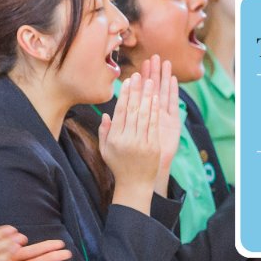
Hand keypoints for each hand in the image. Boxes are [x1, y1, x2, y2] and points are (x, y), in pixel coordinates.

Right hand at [99, 59, 176, 205]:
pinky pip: (154, 125)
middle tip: (140, 75)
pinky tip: (156, 99)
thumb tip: (106, 114)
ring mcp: (141, 143)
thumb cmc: (118, 166)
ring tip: (150, 81)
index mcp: (115, 138)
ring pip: (144, 115)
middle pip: (133, 110)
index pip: (120, 112)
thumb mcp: (105, 150)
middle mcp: (127, 139)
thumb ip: (104, 132)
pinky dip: (155, 111)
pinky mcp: (153, 146)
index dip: (125, 95)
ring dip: (148, 96)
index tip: (128, 82)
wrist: (135, 185)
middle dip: (137, 91)